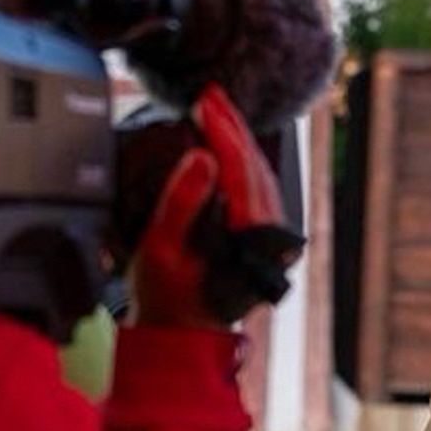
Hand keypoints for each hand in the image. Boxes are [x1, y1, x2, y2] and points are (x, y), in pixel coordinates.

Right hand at [127, 88, 282, 329]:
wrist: (181, 336)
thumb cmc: (167, 299)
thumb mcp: (160, 249)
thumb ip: (182, 202)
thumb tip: (204, 157)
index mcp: (251, 235)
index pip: (241, 168)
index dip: (223, 129)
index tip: (205, 100)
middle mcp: (269, 235)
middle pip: (256, 166)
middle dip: (233, 126)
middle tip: (210, 94)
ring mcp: (270, 238)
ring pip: (261, 176)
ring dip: (239, 141)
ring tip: (216, 110)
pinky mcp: (262, 240)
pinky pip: (258, 189)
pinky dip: (242, 162)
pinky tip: (226, 148)